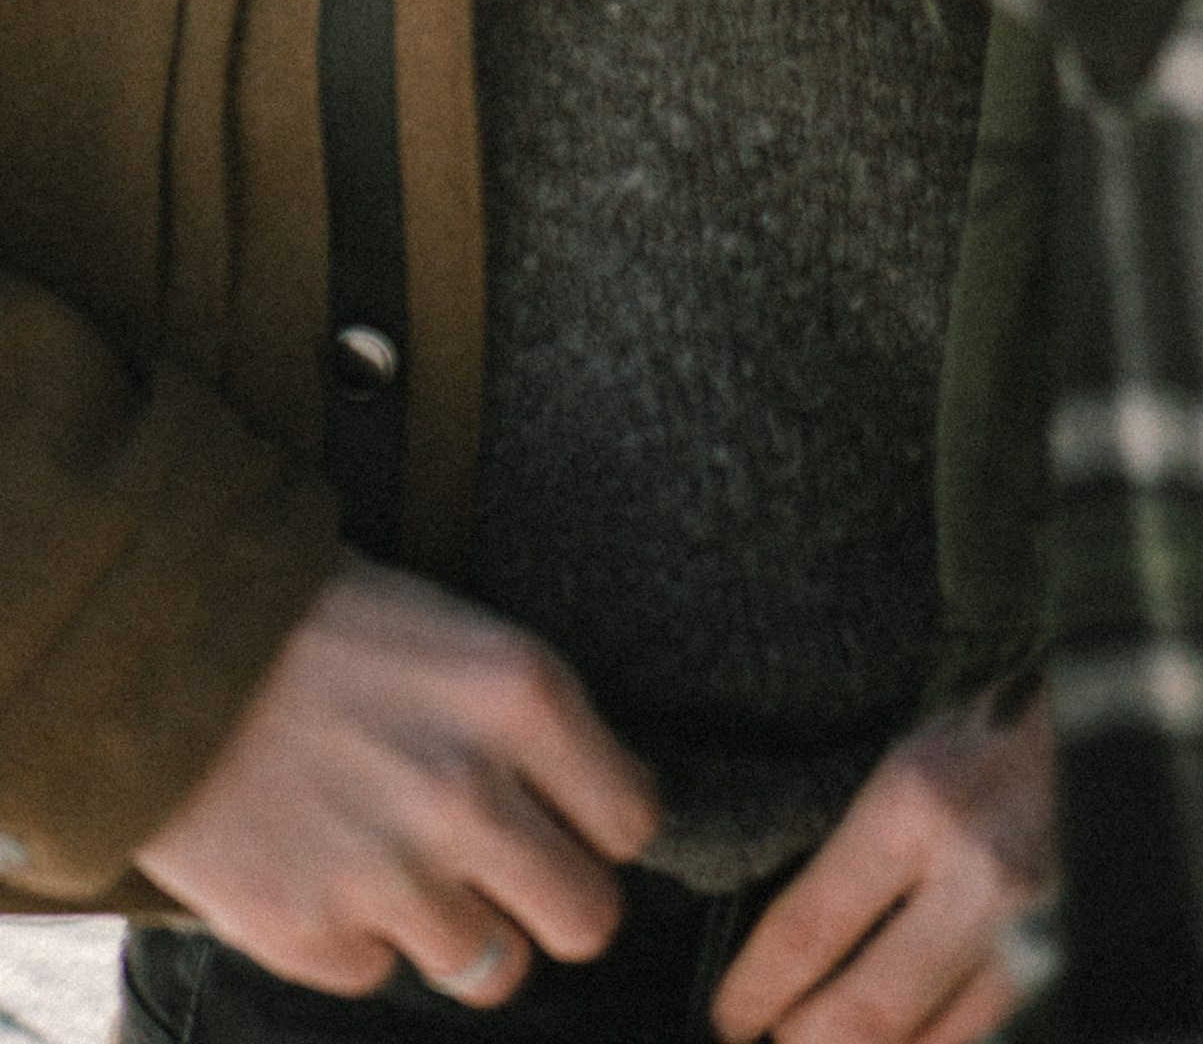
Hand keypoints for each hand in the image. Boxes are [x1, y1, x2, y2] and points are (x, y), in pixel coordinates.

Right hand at [134, 555, 658, 1006]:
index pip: (631, 822)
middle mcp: (466, 793)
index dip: (603, 829)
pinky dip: (359, 936)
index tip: (575, 824)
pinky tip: (326, 864)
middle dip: (556, 903)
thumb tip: (605, 813)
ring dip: (461, 929)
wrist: (169, 651)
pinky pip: (379, 974)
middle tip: (513, 873)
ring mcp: (386, 874)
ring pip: (493, 969)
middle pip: (587, 921)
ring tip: (409, 867)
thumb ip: (538, 730)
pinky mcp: (306, 933)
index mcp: (520, 698)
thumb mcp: (462, 637)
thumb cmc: (329, 631)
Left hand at [712, 685, 1056, 1043]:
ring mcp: (1029, 930)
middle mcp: (972, 875)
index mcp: (915, 804)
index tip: (731, 1016)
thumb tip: (795, 954)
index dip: (753, 993)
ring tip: (833, 1043)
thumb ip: (856, 853)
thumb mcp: (914, 761)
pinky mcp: (1071, 961)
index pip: (807, 932)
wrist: (1125, 719)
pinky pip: (981, 1037)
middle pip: (856, 1017)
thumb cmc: (1002, 735)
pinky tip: (907, 1040)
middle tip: (775, 1043)